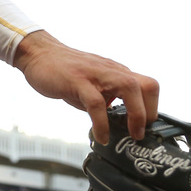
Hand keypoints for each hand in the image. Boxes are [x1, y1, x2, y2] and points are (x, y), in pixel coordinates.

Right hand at [13, 30, 158, 144]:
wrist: (39, 54)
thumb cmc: (64, 72)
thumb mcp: (91, 87)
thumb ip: (105, 102)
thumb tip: (115, 125)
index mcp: (116, 73)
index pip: (148, 87)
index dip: (152, 110)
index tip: (144, 130)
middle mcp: (111, 71)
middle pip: (147, 86)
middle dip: (149, 113)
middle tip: (140, 134)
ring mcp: (96, 74)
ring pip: (129, 88)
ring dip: (135, 116)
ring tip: (129, 136)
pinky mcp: (78, 81)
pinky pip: (96, 103)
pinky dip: (102, 123)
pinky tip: (100, 136)